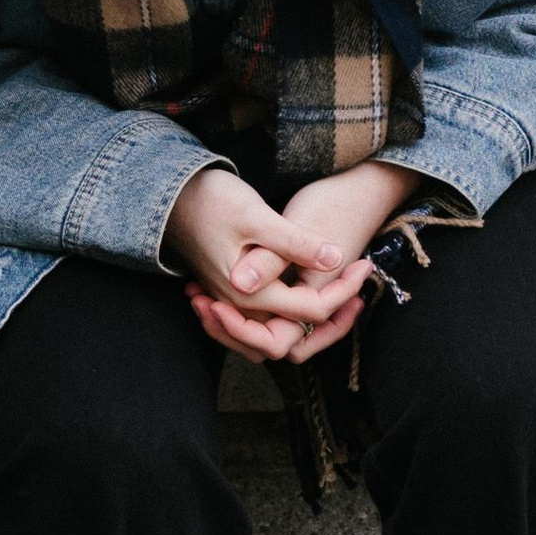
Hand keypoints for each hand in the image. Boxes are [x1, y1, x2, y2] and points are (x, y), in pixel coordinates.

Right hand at [163, 164, 360, 365]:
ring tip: (341, 299)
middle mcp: (242, 306)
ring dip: (310, 324)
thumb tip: (336, 258)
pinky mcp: (232, 295)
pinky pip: (265, 323)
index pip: (313, 310)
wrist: (172, 196)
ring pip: (279, 336)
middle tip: (356, 294)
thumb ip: (296, 242)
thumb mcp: (258, 217)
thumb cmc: (213, 201)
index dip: (345, 291)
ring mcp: (235, 303)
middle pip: (296, 339)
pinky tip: (310, 290)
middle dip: (331, 323)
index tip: (364, 264)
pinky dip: (290, 316)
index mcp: (253, 293)